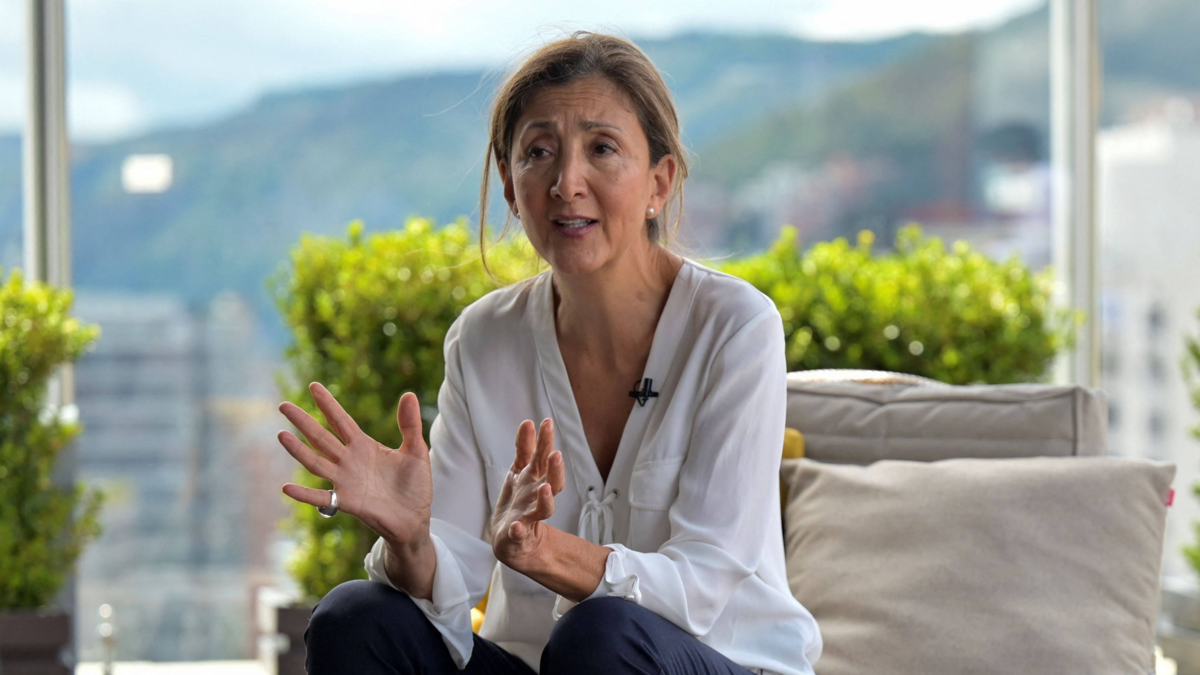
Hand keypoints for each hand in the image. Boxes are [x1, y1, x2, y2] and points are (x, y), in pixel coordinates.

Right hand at [277, 383, 432, 547]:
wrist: (416, 519)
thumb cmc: (415, 485)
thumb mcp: (416, 451)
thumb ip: (410, 424)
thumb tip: (408, 394)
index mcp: (364, 446)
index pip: (341, 420)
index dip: (328, 404)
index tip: (314, 386)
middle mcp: (349, 461)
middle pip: (321, 437)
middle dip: (303, 421)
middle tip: (284, 405)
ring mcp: (345, 481)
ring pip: (316, 463)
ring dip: (298, 450)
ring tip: (281, 435)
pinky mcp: (347, 502)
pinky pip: (321, 498)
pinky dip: (304, 494)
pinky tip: (286, 488)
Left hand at [491, 418, 565, 570]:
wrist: (512, 539)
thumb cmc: (518, 501)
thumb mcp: (520, 472)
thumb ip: (524, 449)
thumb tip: (528, 422)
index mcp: (536, 480)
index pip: (544, 458)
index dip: (545, 441)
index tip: (546, 422)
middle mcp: (537, 497)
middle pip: (552, 482)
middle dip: (555, 469)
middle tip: (556, 454)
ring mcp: (530, 517)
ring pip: (544, 509)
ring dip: (546, 499)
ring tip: (545, 488)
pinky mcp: (518, 535)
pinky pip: (519, 534)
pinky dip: (519, 531)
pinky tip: (516, 526)